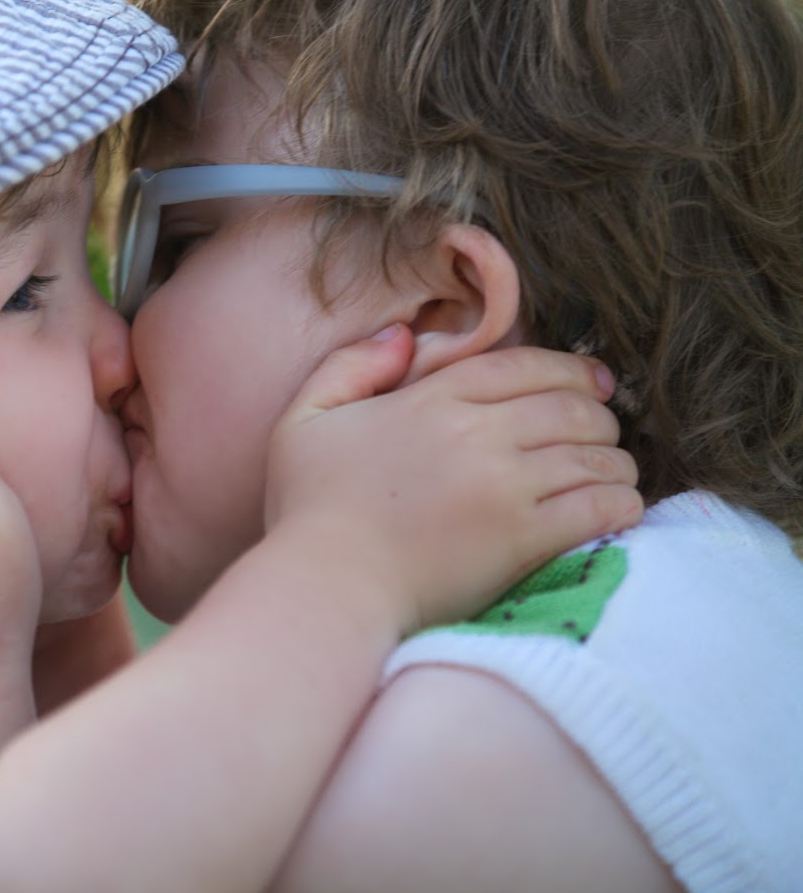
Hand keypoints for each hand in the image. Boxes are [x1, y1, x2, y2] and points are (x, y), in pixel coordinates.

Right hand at [263, 326, 642, 634]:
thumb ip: (350, 365)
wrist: (326, 586)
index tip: (590, 384)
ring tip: (612, 475)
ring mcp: (503, 485)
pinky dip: (620, 503)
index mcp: (430, 398)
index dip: (569, 370)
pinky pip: (600, 506)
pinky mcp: (522, 538)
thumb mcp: (304, 419)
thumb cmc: (308, 510)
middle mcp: (475, 433)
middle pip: (572, 406)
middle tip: (600, 436)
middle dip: (598, 416)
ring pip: (596, 454)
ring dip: (615, 461)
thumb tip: (404, 336)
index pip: (525, 364)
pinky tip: (617, 509)